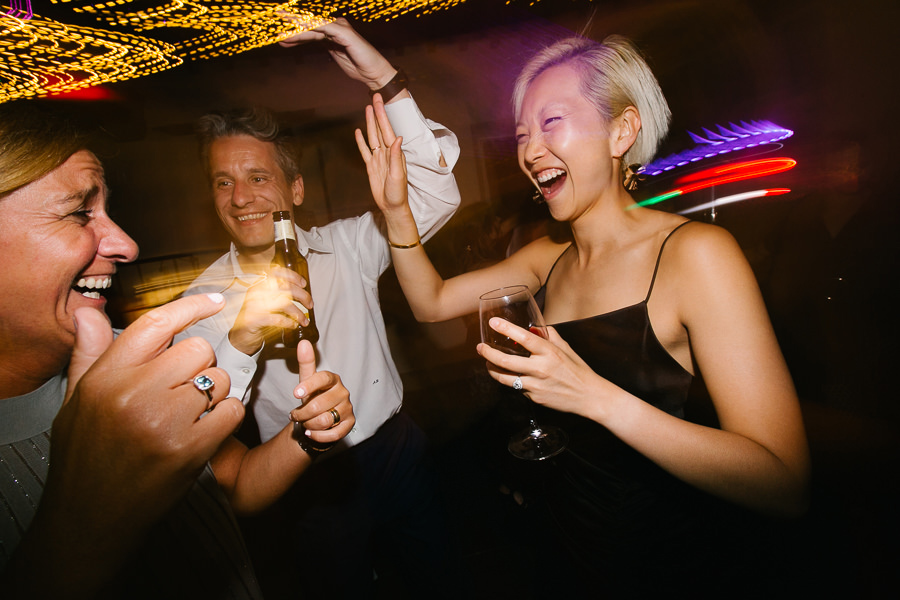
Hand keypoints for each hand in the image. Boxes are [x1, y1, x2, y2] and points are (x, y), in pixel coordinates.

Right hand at [14, 295, 245, 595]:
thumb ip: (90, 355)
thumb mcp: (77, 401)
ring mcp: (164, 422)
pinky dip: (226, 419)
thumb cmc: (86, 455)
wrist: (92, 517)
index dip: (191, 306)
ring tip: (188, 415)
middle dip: (199, 365)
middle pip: (198, 349)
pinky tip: (204, 432)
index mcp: (107, 376)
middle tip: (181, 390)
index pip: (157, 323)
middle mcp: (134, 393)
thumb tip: (90, 313)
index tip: (215, 300)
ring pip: (219, 378)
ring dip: (215, 393)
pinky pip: (231, 411)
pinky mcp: (190, 449)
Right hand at [229, 267, 312, 354]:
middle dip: (302, 296)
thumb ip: (279, 293)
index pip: (277, 273)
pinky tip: (293, 325)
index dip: (293, 276)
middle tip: (310, 304)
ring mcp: (254, 305)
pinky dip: (289, 322)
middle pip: (285, 288)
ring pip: (284, 303)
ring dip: (298, 313)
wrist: (241, 336)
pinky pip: (278, 319)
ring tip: (304, 321)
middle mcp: (256, 292)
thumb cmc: (257, 317)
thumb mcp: (266, 301)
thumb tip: (302, 292)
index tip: (304, 284)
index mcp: (259, 284)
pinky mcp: (255, 320)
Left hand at [278, 17, 395, 89]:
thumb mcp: (335, 54)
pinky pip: (324, 29)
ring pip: (314, 26)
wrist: (375, 73)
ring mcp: (340, 28)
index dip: (294, 32)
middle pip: (310, 24)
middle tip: (275, 27)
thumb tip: (307, 42)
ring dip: (297, 28)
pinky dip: (311, 29)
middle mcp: (336, 26)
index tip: (280, 35)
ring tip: (283, 32)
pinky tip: (300, 31)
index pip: (310, 29)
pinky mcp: (344, 33)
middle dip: (292, 26)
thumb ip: (322, 45)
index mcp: (333, 31)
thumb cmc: (358, 65)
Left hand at [289, 340, 354, 443]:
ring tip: (306, 423)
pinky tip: (311, 433)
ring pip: (325, 420)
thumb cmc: (313, 397)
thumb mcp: (306, 381)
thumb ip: (305, 363)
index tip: (295, 394)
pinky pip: (333, 434)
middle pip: (320, 404)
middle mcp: (343, 392)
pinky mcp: (350, 424)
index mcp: (333, 379)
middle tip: (296, 415)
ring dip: (309, 425)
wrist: (318, 418)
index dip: (309, 386)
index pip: (323, 378)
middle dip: (303, 413)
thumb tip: (303, 342)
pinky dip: (318, 436)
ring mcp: (348, 408)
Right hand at [355, 95, 407, 214]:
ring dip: (370, 123)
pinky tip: (358, 131)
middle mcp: (386, 153)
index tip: (379, 101)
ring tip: (367, 109)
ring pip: (372, 136)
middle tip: (374, 97)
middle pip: (379, 129)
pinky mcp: (371, 166)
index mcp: (394, 153)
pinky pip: (365, 151)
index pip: (387, 130)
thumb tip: (397, 138)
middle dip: (377, 113)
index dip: (382, 115)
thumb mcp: (398, 175)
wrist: (391, 206)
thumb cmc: (398, 193)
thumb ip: (396, 156)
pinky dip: (361, 141)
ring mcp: (378, 159)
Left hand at [477, 317, 609, 417]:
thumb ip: (550, 337)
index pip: (524, 338)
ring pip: (505, 378)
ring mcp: (536, 385)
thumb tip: (537, 328)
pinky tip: (508, 376)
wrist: (589, 397)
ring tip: (487, 362)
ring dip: (492, 369)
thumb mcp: (566, 349)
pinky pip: (518, 388)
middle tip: (480, 348)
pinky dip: (512, 381)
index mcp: (549, 352)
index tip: (493, 323)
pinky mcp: (534, 397)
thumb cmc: (578, 370)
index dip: (506, 329)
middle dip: (488, 353)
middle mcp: (541, 368)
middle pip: (506, 361)